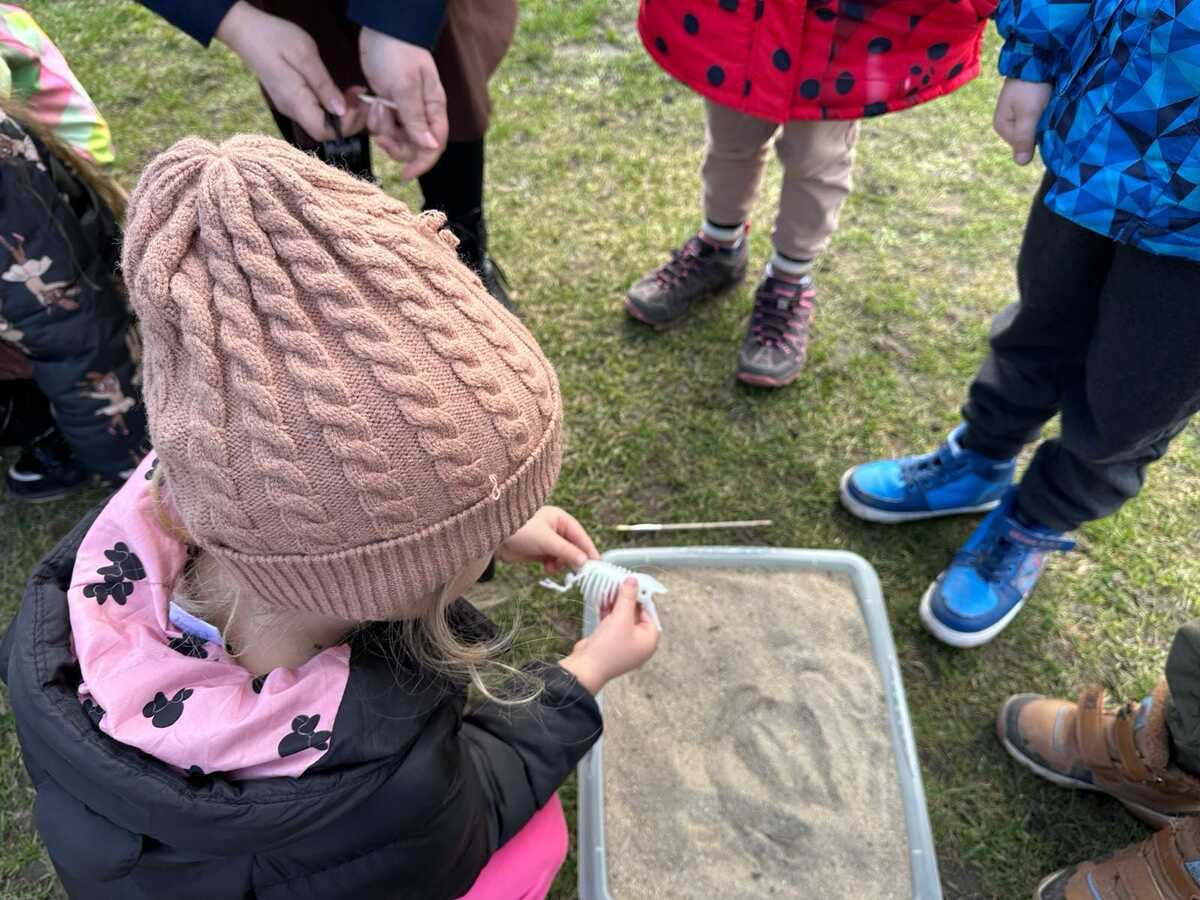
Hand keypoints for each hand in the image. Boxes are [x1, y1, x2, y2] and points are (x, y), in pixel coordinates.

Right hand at [216, 2, 346, 141]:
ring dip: (343, 113)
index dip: (346, 125)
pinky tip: (341, 92)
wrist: (246, 30)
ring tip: (354, 92)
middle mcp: (292, 110)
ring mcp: (290, 106)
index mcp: (295, 102)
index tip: (358, 105)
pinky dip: (332, 106)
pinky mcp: (291, 99)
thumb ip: (323, 85)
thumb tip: (341, 110)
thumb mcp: (305, 55)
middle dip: (349, 120)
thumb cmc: (275, 38)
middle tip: (361, 98)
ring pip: (321, 122)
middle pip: (325, 131)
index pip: (323, 132)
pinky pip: (316, 112)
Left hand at [358, 28, 447, 179]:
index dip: (421, 163)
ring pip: (395, 137)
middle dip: (395, 145)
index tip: (404, 174)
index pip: (434, 145)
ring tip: (376, 107)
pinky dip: (375, 119)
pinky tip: (371, 103)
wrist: (382, 29)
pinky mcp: (389, 104)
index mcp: (434, 109)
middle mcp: (422, 113)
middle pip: (413, 146)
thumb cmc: (398, 54)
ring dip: (382, 129)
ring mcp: (405, 109)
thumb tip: (430, 147)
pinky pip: (383, 124)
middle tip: (381, 135)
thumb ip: (416, 119)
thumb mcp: (406, 88)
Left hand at [496, 506, 599, 572]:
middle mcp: (556, 528)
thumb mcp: (546, 541)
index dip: (589, 550)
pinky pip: (553, 560)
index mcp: (561, 519)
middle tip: (577, 572)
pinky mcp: (539, 550)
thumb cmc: (519, 530)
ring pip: (564, 556)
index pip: (581, 536)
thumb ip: (566, 551)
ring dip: (561, 563)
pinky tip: (546, 567)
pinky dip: (552, 565)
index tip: (597, 565)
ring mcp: (548, 540)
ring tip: (553, 566)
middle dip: (573, 558)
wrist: (493, 539)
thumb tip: (585, 562)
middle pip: (574, 547)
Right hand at [559, 577, 659, 693]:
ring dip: (615, 605)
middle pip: (635, 614)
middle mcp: (639, 643)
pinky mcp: (611, 643)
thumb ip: (628, 597)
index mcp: (649, 640)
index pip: (649, 612)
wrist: (586, 667)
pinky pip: (612, 624)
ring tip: (608, 590)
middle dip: (625, 599)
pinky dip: (608, 614)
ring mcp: (624, 644)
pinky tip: (601, 602)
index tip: (631, 583)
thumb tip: (633, 581)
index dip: (640, 596)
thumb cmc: (609, 647)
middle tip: (618, 584)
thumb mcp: (621, 617)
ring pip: (622, 618)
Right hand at [993, 78, 1052, 165]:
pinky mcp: (1027, 104)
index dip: (1036, 138)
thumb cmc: (1030, 87)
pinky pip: (1037, 116)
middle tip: (1050, 113)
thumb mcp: (1028, 115)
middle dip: (1041, 129)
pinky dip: (1045, 112)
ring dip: (1045, 120)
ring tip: (1051, 107)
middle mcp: (1007, 122)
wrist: (1036, 56)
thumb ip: (1025, 139)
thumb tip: (1021, 164)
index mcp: (1002, 126)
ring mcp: (1017, 113)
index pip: (1022, 145)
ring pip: (1034, 126)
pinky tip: (1051, 104)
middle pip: (1028, 136)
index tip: (1045, 123)